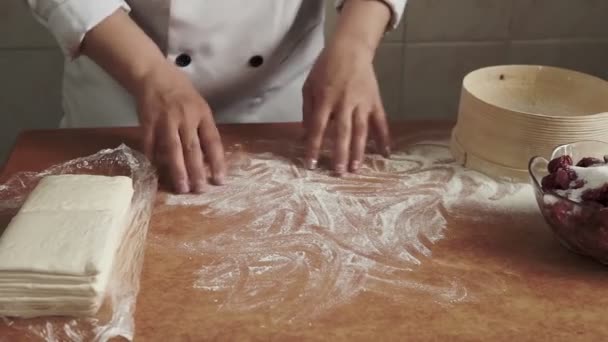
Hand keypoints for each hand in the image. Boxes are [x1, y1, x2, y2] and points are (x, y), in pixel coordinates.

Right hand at [136, 64, 225, 192]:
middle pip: (193, 149)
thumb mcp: (199, 105)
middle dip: (197, 172)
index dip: (217, 162)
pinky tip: (156, 173)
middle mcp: (186, 118)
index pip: (213, 141)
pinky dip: (153, 159)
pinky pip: (150, 144)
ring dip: (178, 170)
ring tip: (182, 187)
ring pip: (173, 150)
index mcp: (202, 114)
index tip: (220, 180)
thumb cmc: (180, 91)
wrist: (154, 75)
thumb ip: (202, 128)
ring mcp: (166, 120)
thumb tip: (208, 158)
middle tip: (199, 190)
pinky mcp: (148, 122)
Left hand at [303, 38, 389, 174]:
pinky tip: (385, 153)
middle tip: (339, 173)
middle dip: (340, 154)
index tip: (311, 164)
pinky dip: (384, 137)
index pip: (318, 128)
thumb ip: (308, 111)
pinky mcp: (375, 101)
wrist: (350, 49)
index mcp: (325, 99)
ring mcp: (362, 103)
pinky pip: (380, 122)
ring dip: (359, 151)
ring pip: (361, 131)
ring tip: (356, 169)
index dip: (314, 147)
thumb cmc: (325, 68)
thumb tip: (306, 135)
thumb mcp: (309, 87)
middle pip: (342, 133)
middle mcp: (344, 103)